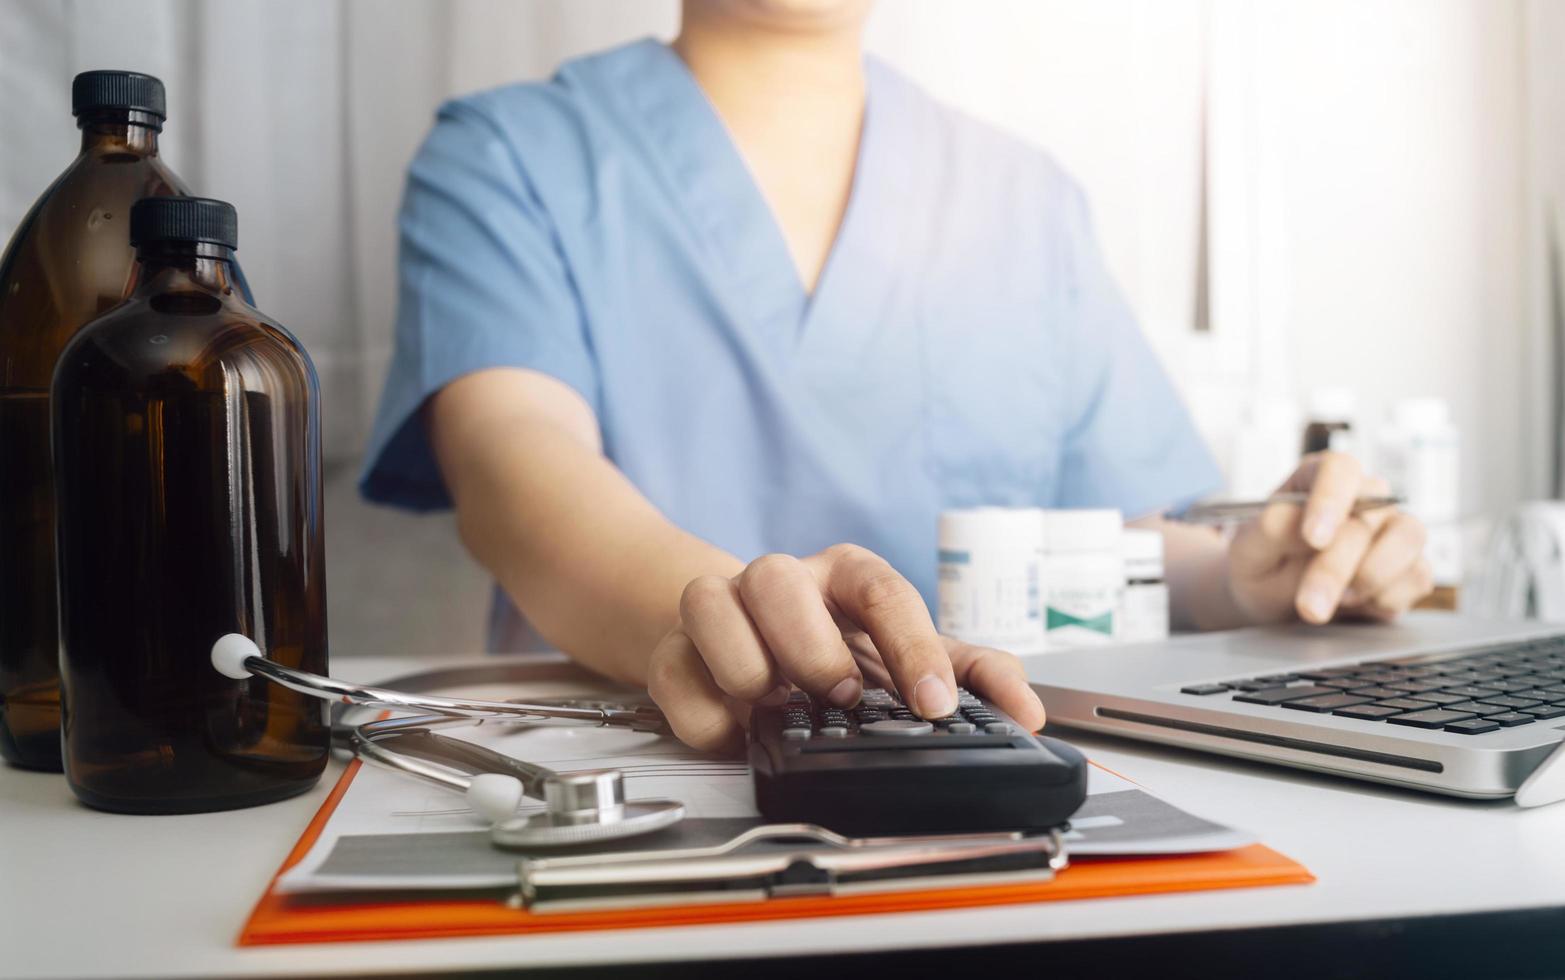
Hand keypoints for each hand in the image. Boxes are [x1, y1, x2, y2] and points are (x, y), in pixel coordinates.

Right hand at [647, 544, 1046, 752]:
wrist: (751, 643)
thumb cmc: (838, 647)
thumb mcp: (910, 656)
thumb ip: (973, 674)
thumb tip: (1025, 710)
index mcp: (846, 576)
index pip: (880, 588)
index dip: (910, 644)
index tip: (932, 703)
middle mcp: (781, 582)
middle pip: (778, 579)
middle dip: (810, 645)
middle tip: (841, 698)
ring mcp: (720, 607)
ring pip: (709, 602)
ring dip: (746, 665)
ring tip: (777, 704)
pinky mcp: (676, 649)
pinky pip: (673, 670)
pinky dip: (703, 713)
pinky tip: (736, 732)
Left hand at [1227, 452, 1434, 624]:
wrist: (1273, 602)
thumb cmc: (1262, 565)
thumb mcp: (1248, 550)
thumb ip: (1269, 530)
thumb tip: (1298, 521)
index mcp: (1319, 478)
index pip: (1339, 468)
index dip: (1330, 499)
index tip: (1313, 538)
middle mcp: (1364, 498)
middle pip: (1368, 516)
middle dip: (1335, 568)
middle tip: (1309, 605)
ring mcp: (1392, 530)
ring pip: (1407, 539)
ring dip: (1369, 579)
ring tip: (1331, 603)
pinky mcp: (1410, 566)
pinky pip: (1418, 576)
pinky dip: (1385, 599)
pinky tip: (1353, 606)